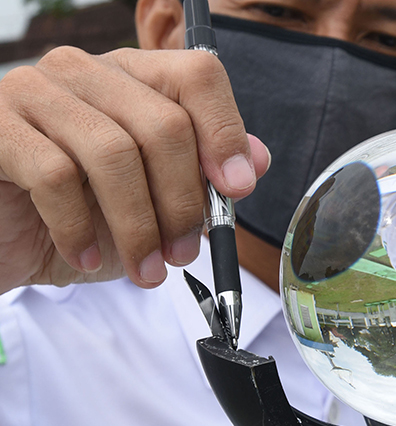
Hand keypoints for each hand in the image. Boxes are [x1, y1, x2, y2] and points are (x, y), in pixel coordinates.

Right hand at [0, 46, 269, 293]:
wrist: (6, 237)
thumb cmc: (84, 215)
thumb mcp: (156, 202)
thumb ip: (204, 175)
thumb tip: (258, 160)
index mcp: (134, 79)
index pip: (197, 77)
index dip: (224, 133)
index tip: (237, 190)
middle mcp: (87, 72)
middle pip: (163, 123)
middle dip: (183, 202)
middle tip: (183, 253)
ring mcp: (35, 91)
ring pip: (113, 152)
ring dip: (139, 226)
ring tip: (146, 270)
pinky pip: (54, 176)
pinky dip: (80, 228)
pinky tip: (87, 256)